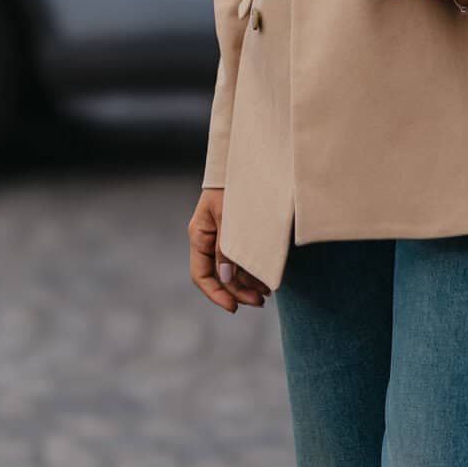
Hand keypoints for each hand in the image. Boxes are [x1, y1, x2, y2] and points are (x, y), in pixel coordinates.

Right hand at [189, 187, 270, 311]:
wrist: (251, 158)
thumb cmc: (236, 184)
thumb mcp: (230, 216)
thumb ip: (226, 247)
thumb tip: (226, 278)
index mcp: (200, 235)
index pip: (201, 275)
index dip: (216, 294)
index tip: (234, 308)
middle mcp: (209, 239)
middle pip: (220, 276)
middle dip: (239, 291)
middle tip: (261, 301)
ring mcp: (224, 237)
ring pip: (233, 270)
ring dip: (249, 283)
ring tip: (267, 291)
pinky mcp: (240, 233)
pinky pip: (243, 258)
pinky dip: (254, 270)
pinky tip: (268, 278)